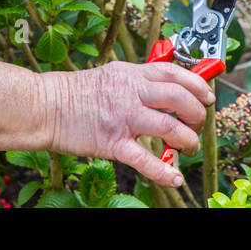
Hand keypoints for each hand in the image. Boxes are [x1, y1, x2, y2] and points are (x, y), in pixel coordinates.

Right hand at [40, 61, 214, 186]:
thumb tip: (161, 91)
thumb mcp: (108, 76)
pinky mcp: (112, 142)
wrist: (43, 106)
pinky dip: (164, 170)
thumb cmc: (72, 93)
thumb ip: (134, 82)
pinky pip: (144, 159)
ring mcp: (122, 117)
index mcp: (129, 74)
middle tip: (198, 124)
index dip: (196, 84)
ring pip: (170, 126)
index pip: (173, 73)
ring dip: (188, 140)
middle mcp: (129, 92)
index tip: (207, 96)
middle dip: (197, 114)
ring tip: (189, 148)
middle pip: (179, 98)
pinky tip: (174, 176)